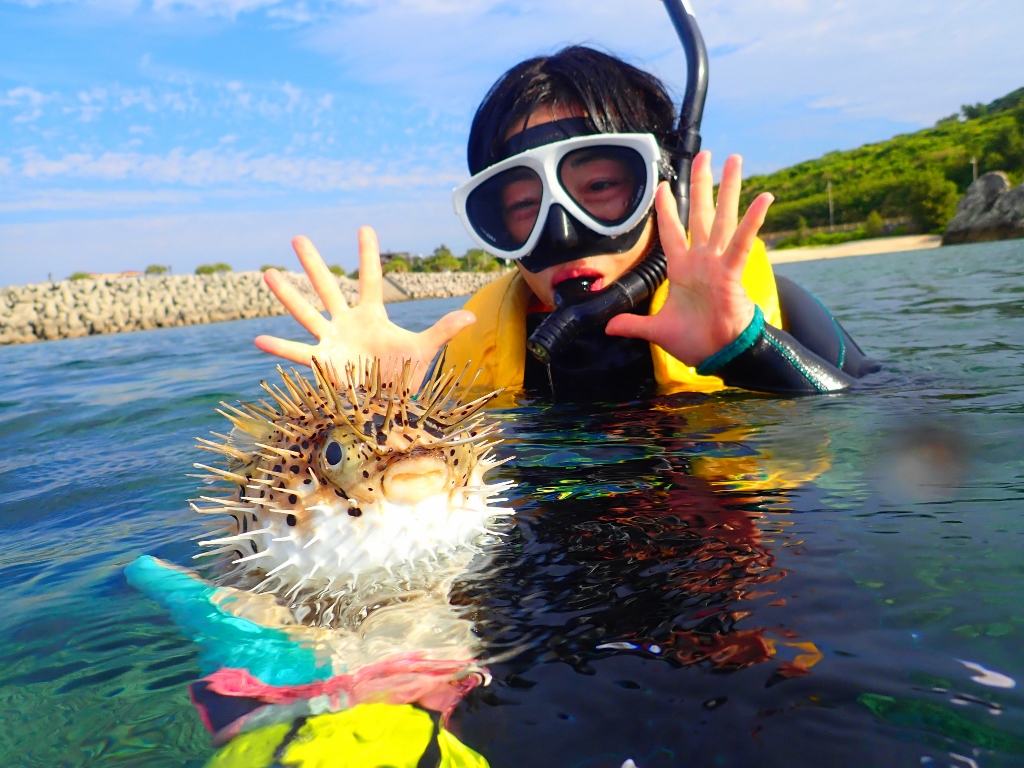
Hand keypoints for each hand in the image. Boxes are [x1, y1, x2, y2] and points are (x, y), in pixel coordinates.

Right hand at [255, 227, 475, 387]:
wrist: (390, 406)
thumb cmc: (405, 378)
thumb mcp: (424, 350)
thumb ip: (443, 331)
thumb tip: (472, 316)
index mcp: (372, 315)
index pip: (371, 278)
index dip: (368, 254)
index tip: (364, 227)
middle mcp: (348, 323)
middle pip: (329, 287)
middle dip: (314, 264)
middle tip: (298, 238)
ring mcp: (332, 341)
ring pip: (307, 313)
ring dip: (288, 295)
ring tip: (268, 273)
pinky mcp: (323, 362)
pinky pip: (299, 353)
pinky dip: (280, 348)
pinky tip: (259, 339)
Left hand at [605, 150, 773, 366]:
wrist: (717, 355)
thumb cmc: (695, 341)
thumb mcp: (657, 331)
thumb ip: (633, 325)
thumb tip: (608, 328)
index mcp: (682, 269)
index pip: (671, 231)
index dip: (666, 209)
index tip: (661, 185)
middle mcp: (701, 259)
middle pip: (701, 212)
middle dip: (702, 183)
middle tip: (707, 154)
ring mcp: (717, 263)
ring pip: (722, 218)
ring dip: (728, 188)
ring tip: (735, 160)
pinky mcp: (732, 272)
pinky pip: (742, 243)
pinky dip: (753, 221)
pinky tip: (763, 198)